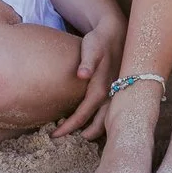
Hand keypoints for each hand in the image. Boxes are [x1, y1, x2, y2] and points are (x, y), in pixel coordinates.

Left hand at [52, 22, 122, 140]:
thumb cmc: (99, 41)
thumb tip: (82, 75)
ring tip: (78, 134)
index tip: (55, 133)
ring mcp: (115, 93)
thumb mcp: (92, 48)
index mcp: (102, 87)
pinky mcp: (115, 90)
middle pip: (99, 121)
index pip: (85, 112)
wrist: (115, 33)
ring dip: (93, 128)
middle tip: (65, 139)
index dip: (71, 125)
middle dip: (84, 132)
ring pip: (106, 118)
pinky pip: (108, 110)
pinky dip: (98, 118)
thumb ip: (87, 61)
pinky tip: (89, 121)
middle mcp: (112, 93)